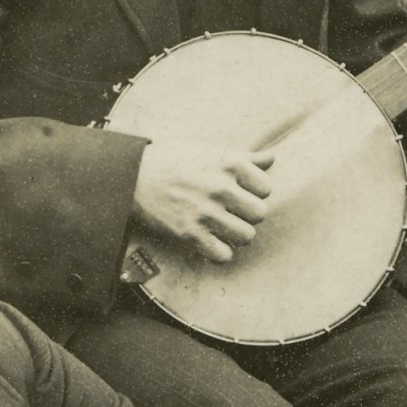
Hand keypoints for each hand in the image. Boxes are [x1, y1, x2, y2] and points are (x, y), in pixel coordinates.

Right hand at [132, 139, 273, 262]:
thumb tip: (272, 158)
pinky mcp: (190, 234)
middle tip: (231, 214)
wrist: (133, 177)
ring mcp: (206, 213)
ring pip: (246, 236)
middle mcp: (221, 188)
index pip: (266, 188)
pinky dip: (220, 252)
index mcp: (229, 164)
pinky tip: (210, 242)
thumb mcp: (210, 151)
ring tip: (222, 229)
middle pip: (259, 214)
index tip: (240, 194)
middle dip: (246, 216)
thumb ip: (244, 157)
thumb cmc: (173, 161)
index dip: (254, 194)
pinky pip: (223, 255)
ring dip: (236, 235)